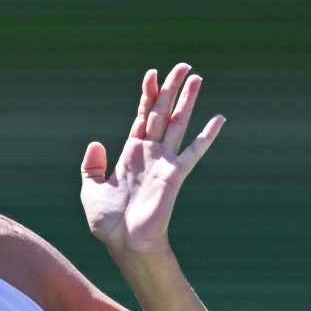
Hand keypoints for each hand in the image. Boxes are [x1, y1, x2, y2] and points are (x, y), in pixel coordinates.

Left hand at [80, 64, 224, 257]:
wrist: (124, 243)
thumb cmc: (108, 222)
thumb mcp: (90, 190)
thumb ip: (91, 166)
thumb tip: (95, 143)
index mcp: (130, 155)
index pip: (141, 118)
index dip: (146, 97)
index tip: (151, 75)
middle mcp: (149, 155)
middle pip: (161, 114)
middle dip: (169, 90)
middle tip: (180, 66)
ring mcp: (163, 163)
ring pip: (177, 124)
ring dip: (186, 101)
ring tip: (195, 77)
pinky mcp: (174, 175)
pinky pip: (193, 151)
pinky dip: (206, 135)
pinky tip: (219, 118)